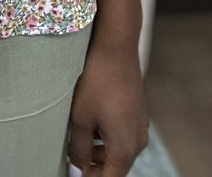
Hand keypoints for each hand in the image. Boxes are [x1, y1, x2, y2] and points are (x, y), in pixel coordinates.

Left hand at [67, 38, 148, 174]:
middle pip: (115, 167)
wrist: (116, 48)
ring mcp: (139, 127)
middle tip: (71, 160)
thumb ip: (79, 149)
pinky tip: (89, 124)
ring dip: (98, 152)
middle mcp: (138, 141)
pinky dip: (106, 137)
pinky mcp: (137, 113)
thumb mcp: (81, 118)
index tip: (75, 174)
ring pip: (118, 151)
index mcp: (125, 148)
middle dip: (93, 167)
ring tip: (76, 141)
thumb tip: (77, 168)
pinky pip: (121, 135)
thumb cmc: (97, 82)